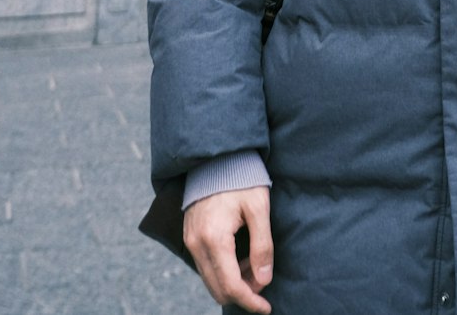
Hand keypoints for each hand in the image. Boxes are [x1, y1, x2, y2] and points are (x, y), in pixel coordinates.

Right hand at [183, 186, 272, 312]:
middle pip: (218, 290)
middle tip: (263, 280)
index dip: (250, 301)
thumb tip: (264, 280)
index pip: (231, 286)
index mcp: (214, 238)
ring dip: (233, 282)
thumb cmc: (241, 178)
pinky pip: (205, 267)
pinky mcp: (190, 237)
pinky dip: (223, 271)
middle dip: (243, 293)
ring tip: (254, 264)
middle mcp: (197, 244)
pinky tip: (241, 256)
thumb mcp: (259, 207)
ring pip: (211, 281)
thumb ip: (263, 245)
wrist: (216, 157)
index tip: (266, 307)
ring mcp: (190, 242)